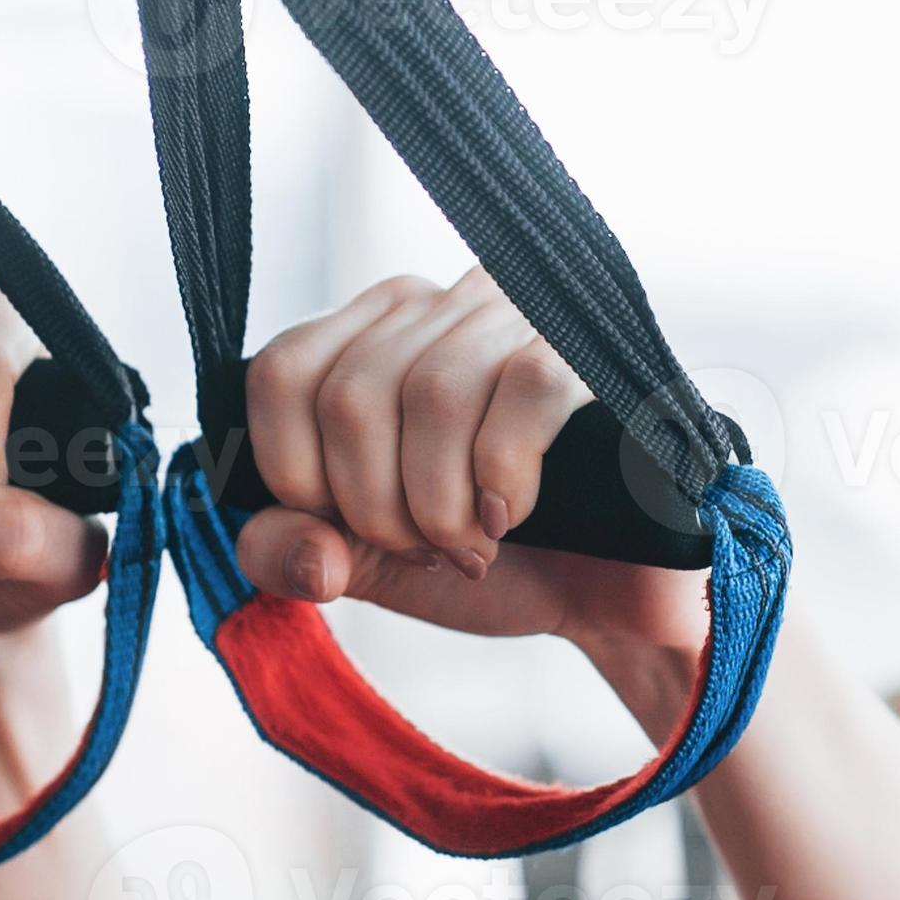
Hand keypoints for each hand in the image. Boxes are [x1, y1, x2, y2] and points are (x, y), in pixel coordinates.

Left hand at [232, 270, 707, 654]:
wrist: (619, 595)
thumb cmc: (498, 558)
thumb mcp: (373, 565)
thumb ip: (298, 552)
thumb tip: (305, 551)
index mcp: (370, 337)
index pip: (281, 373)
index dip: (296, 474)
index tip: (352, 530)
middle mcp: (440, 304)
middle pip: (351, 395)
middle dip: (378, 509)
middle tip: (431, 548)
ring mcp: (519, 315)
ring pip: (432, 392)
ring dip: (443, 504)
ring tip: (475, 544)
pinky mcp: (591, 347)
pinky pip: (524, 389)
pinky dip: (505, 476)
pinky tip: (514, 515)